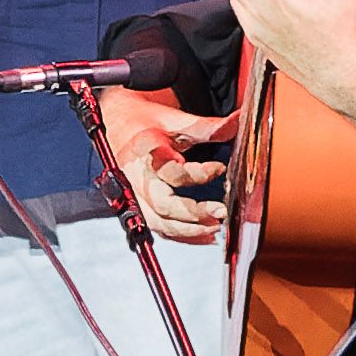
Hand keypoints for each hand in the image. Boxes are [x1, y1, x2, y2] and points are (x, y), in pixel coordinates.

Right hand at [95, 86, 235, 243]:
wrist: (117, 124)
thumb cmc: (145, 122)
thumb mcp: (175, 119)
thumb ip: (206, 127)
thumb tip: (238, 121)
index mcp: (146, 153)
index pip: (173, 172)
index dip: (200, 173)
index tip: (220, 168)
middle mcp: (137, 177)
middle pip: (162, 204)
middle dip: (193, 212)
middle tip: (220, 212)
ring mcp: (135, 194)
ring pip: (158, 222)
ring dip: (188, 230)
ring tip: (215, 228)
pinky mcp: (138, 205)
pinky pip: (157, 227)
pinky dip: (181, 235)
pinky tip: (203, 235)